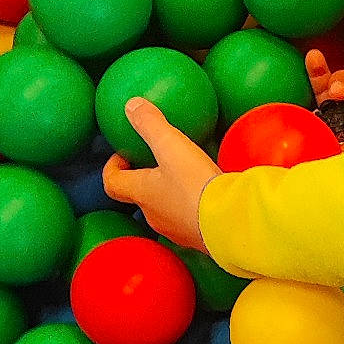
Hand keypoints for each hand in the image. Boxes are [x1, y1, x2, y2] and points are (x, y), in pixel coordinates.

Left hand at [102, 98, 219, 250]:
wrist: (230, 222)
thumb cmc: (195, 184)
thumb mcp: (172, 146)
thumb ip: (151, 124)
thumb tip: (131, 105)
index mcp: (142, 193)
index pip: (113, 183)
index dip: (113, 168)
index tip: (124, 154)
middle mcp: (154, 215)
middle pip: (139, 197)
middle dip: (144, 180)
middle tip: (156, 163)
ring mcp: (176, 231)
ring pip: (164, 210)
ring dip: (168, 195)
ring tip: (185, 177)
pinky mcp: (199, 239)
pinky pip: (189, 220)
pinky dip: (192, 207)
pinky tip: (209, 196)